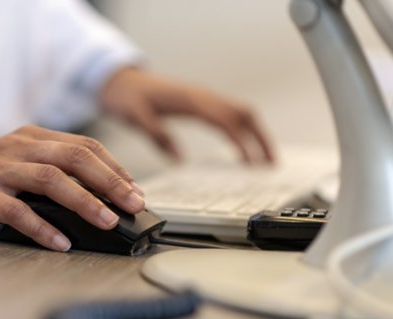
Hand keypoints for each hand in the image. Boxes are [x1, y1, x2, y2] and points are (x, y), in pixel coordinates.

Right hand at [0, 125, 145, 251]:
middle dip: (109, 181)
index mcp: (33, 137)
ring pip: (49, 179)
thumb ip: (53, 173)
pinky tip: (60, 242)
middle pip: (74, 157)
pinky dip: (41, 227)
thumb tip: (99, 200)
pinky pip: (15, 210)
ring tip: (106, 222)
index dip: (114, 168)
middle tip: (132, 204)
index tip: (135, 191)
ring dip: (83, 201)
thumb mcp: (19, 165)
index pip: (84, 146)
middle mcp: (18, 147)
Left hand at [100, 68, 273, 162]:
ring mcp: (204, 98)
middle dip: (261, 138)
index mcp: (190, 100)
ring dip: (257, 133)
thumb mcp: (137, 117)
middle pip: (243, 114)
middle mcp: (202, 96)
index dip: (240, 141)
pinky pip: (230, 114)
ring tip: (266, 159)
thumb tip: (179, 159)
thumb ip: (157, 135)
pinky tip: (245, 146)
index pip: (225, 120)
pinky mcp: (201, 102)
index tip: (250, 163)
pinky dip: (244, 129)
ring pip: (241, 112)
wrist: (121, 80)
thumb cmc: (128, 96)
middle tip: (270, 164)